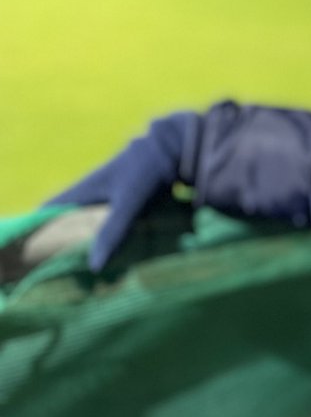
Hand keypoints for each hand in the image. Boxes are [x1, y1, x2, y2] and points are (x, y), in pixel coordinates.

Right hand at [42, 111, 199, 271]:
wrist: (175, 148)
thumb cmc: (146, 171)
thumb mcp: (128, 202)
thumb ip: (112, 231)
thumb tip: (94, 267)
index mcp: (83, 190)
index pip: (49, 210)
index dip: (35, 226)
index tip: (29, 251)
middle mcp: (92, 192)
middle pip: (68, 218)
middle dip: (62, 240)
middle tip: (57, 268)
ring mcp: (110, 194)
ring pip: (90, 220)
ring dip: (87, 239)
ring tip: (83, 267)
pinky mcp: (128, 198)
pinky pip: (112, 221)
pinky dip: (110, 235)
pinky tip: (116, 253)